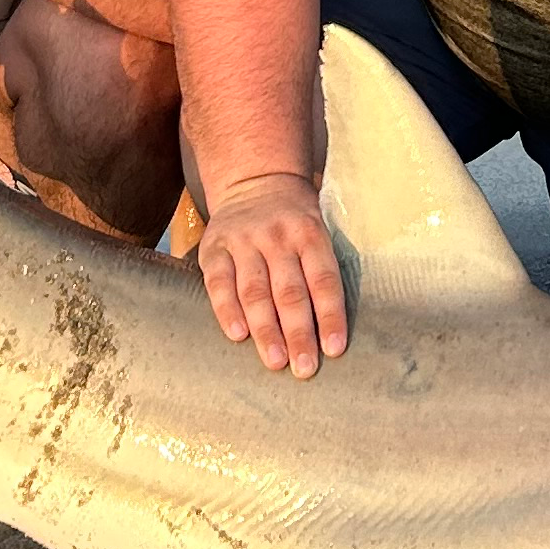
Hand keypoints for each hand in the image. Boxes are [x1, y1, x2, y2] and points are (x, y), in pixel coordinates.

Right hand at [196, 173, 348, 377]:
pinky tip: (237, 335)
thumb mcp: (316, 230)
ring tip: (276, 361)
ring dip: (266, 330)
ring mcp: (244, 242)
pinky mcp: (215, 248)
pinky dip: (227, 310)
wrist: (254, 179)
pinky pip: (220, 283)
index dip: (330, 315)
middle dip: (298, 333)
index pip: (323, 279)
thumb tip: (331, 328)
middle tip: (304, 369)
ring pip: (255, 291)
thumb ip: (320, 270)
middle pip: (290, 291)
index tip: (334, 349)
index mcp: (310, 234)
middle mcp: (277, 237)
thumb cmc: (294, 220)